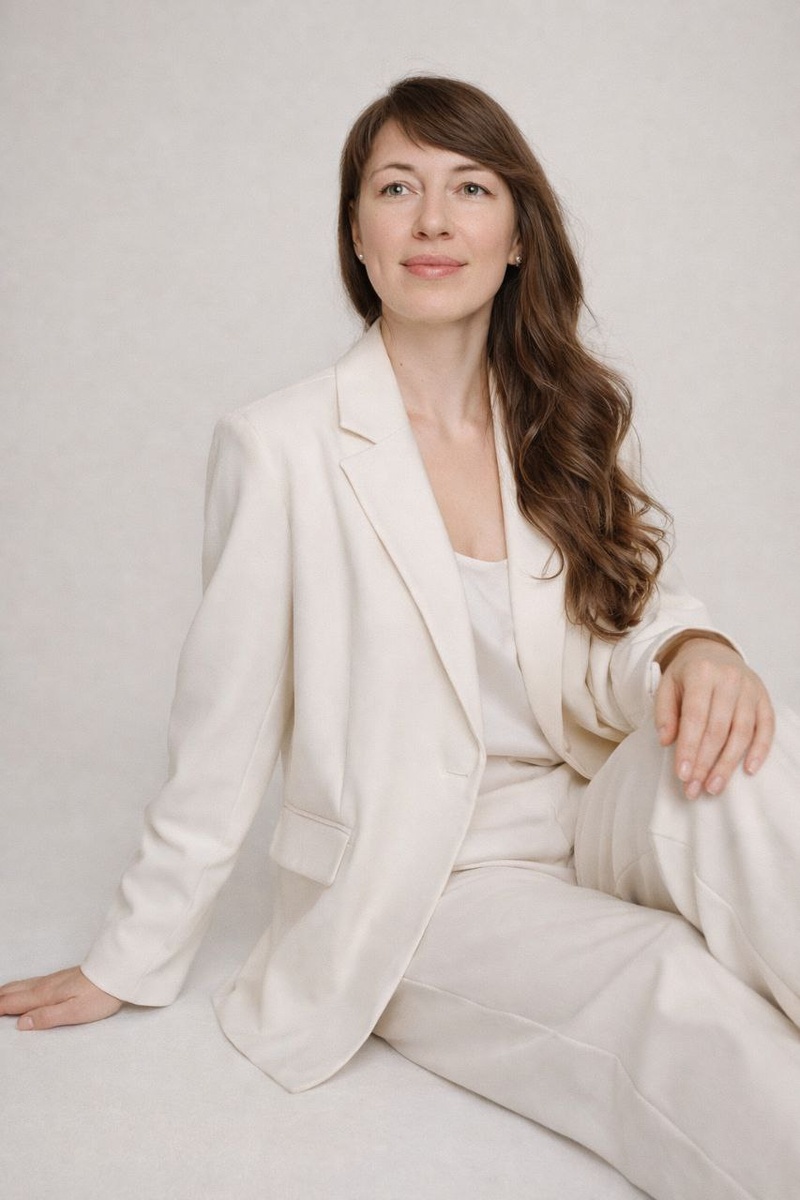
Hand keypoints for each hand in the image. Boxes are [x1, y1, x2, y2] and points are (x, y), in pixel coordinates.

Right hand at [0, 966, 122, 1029]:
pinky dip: (18, 987)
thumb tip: (20, 1024)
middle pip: (13, 991)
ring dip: (6, 991)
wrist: (117, 972)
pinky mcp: (62, 978)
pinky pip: (31, 982)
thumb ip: (46, 1017)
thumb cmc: (99, 995)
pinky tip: (21, 989)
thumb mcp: (73, 1012)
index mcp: (45, 995)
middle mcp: (45, 985)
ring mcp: (53, 980)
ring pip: (22, 985)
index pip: (13, 1003)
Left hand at [655, 636, 774, 798]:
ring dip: (728, 764)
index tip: (682, 774)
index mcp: (701, 673)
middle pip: (718, 729)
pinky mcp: (764, 698)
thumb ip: (664, 712)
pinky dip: (760, 750)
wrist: (714, 651)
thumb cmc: (688, 674)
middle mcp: (729, 679)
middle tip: (693, 789)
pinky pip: (766, 727)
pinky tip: (748, 770)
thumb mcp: (667, 685)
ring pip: (742, 732)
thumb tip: (667, 741)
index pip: (694, 717)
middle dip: (705, 763)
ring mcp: (750, 689)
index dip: (688, 747)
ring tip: (713, 787)